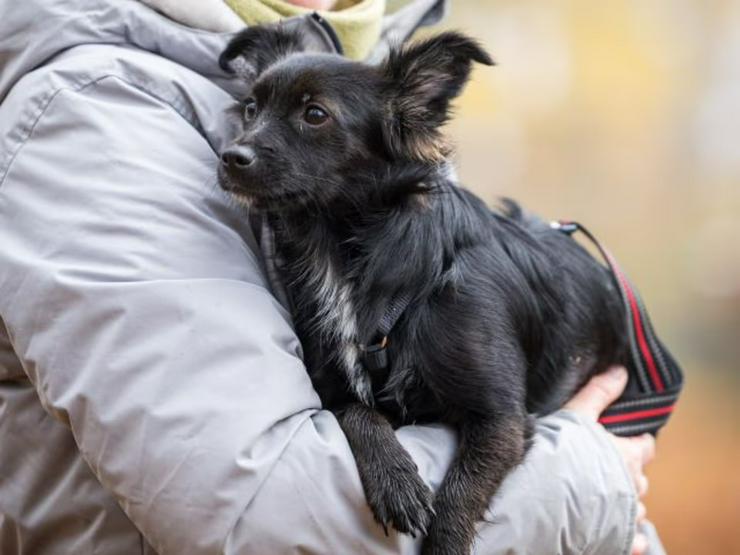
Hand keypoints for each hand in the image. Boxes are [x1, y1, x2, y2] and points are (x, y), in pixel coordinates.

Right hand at [564, 366, 655, 554]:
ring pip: (636, 508)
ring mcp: (626, 515)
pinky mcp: (617, 540)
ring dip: (626, 503)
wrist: (542, 497)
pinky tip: (616, 532)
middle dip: (629, 473)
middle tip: (606, 468)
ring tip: (603, 499)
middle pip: (641, 478)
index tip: (627, 439)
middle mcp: (633, 486)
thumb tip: (620, 370)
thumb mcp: (576, 414)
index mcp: (628, 456)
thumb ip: (598, 392)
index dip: (638, 442)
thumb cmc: (559, 453)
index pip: (645, 446)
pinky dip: (629, 537)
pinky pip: (633, 541)